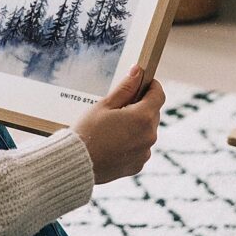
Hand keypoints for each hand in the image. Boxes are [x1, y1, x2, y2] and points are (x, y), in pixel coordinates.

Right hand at [72, 65, 164, 184]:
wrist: (77, 162)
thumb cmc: (88, 130)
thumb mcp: (105, 104)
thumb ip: (125, 88)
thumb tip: (138, 71)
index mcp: (142, 117)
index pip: (158, 95)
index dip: (152, 86)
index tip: (143, 82)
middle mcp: (149, 136)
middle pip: (153, 113)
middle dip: (141, 106)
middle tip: (119, 106)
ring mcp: (145, 152)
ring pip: (146, 131)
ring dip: (136, 125)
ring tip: (113, 127)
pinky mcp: (138, 165)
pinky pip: (140, 148)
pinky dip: (132, 142)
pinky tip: (113, 142)